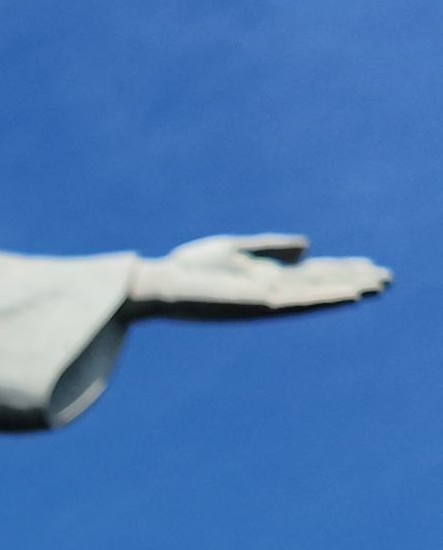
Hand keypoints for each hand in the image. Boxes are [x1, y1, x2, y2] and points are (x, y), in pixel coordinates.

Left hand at [127, 234, 388, 318]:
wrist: (162, 285)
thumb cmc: (190, 269)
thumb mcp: (235, 249)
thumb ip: (271, 247)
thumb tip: (308, 246)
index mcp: (267, 278)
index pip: (312, 273)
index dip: (341, 269)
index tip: (370, 266)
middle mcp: (272, 291)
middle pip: (321, 284)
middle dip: (352, 279)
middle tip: (386, 278)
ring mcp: (268, 299)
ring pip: (317, 294)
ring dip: (347, 288)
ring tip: (377, 284)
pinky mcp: (260, 303)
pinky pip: (300, 300)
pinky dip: (325, 296)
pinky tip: (348, 293)